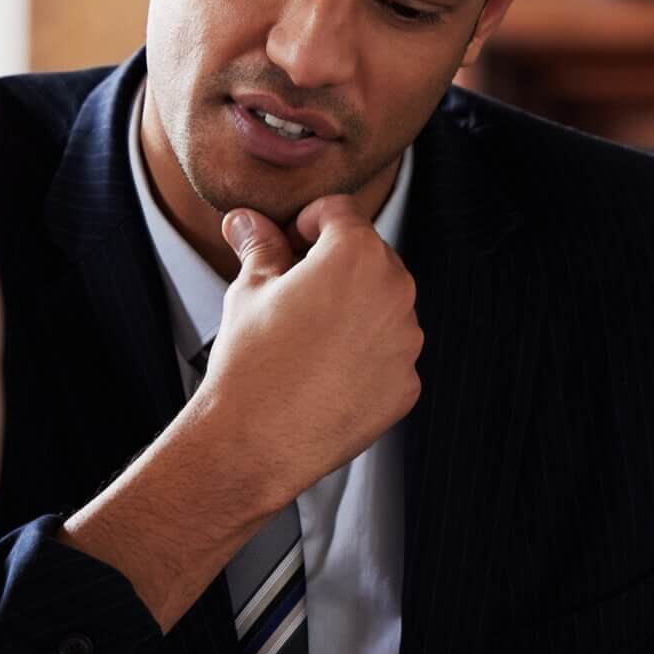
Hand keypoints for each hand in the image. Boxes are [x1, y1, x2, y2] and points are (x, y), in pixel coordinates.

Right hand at [52, 194, 420, 629]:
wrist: (254, 441)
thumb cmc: (250, 362)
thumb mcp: (249, 290)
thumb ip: (259, 245)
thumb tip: (247, 221)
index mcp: (357, 254)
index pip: (340, 212)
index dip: (307, 223)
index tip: (290, 244)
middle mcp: (395, 292)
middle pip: (369, 257)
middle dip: (335, 265)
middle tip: (295, 293)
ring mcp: (407, 343)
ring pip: (384, 307)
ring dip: (354, 310)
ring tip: (308, 338)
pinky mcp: (406, 385)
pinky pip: (389, 355)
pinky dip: (365, 356)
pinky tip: (326, 373)